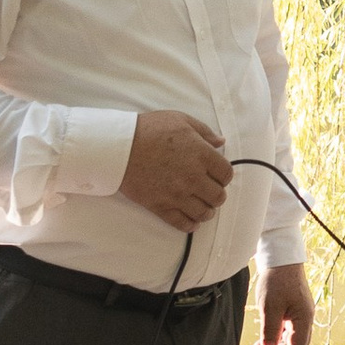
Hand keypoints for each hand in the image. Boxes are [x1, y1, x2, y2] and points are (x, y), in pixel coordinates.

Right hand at [121, 109, 233, 229]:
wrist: (119, 147)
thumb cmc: (150, 130)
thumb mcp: (180, 120)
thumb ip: (205, 132)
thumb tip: (220, 142)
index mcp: (201, 155)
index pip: (226, 174)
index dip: (224, 175)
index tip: (217, 175)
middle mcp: (193, 177)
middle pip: (218, 197)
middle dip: (217, 194)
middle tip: (209, 191)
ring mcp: (177, 194)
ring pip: (203, 213)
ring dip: (206, 211)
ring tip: (201, 206)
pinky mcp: (161, 206)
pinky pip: (182, 223)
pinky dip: (190, 225)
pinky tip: (191, 220)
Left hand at [255, 263, 313, 344]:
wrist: (280, 258)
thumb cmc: (276, 280)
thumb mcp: (270, 306)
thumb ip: (270, 330)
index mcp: (304, 319)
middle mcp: (304, 319)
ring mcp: (299, 315)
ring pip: (289, 341)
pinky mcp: (291, 311)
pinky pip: (284, 332)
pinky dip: (273, 340)